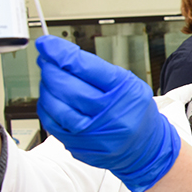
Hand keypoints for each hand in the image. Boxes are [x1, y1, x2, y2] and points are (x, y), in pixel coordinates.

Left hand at [35, 35, 180, 191]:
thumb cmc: (134, 111)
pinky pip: (52, 124)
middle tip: (47, 60)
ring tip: (50, 79)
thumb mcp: (128, 83)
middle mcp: (110, 115)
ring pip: (56, 106)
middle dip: (51, 69)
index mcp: (125, 93)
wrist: (145, 146)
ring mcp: (93, 134)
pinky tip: (52, 98)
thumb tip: (60, 54)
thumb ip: (95, 69)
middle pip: (67, 87)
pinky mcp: (79, 146)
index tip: (47, 44)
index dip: (60, 53)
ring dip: (46, 87)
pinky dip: (47, 107)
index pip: (85, 68)